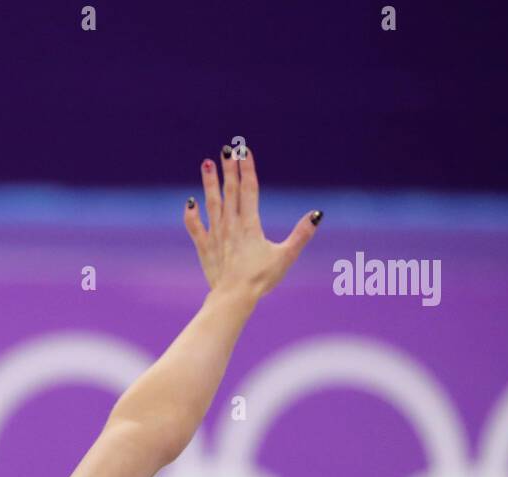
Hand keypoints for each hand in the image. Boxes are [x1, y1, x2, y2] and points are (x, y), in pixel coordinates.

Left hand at [184, 145, 319, 300]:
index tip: (245, 151)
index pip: (249, 189)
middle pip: (230, 191)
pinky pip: (195, 227)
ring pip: (212, 203)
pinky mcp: (204, 247)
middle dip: (229, 169)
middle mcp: (231, 225)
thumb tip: (317, 214)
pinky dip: (191, 214)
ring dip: (209, 183)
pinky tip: (190, 202)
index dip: (247, 169)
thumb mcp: (286, 256)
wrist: (234, 297)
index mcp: (250, 224)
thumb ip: (301, 234)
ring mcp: (215, 235)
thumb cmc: (261, 278)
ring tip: (206, 164)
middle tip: (227, 149)